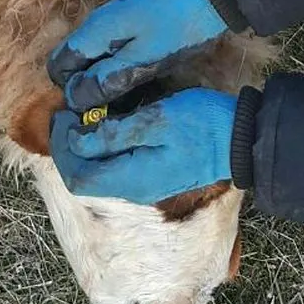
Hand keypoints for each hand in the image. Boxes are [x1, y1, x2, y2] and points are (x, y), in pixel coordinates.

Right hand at [47, 0, 226, 111]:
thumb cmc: (178, 28)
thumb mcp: (144, 60)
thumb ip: (106, 79)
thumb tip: (73, 98)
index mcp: (94, 31)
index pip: (58, 65)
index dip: (68, 90)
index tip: (92, 109)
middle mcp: (97, 24)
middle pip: (73, 61)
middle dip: (84, 87)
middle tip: (112, 108)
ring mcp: (114, 22)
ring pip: (93, 57)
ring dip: (102, 79)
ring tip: (129, 99)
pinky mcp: (131, 24)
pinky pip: (111, 51)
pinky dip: (116, 68)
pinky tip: (140, 81)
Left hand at [50, 88, 235, 204]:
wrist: (242, 141)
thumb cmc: (202, 126)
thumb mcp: (157, 121)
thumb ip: (115, 133)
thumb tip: (79, 139)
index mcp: (131, 179)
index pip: (77, 176)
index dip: (61, 147)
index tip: (62, 116)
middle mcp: (134, 189)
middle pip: (84, 178)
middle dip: (68, 148)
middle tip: (68, 114)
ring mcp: (144, 186)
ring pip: (99, 174)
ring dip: (84, 149)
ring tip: (85, 117)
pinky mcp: (154, 177)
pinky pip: (115, 169)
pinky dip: (102, 150)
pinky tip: (107, 127)